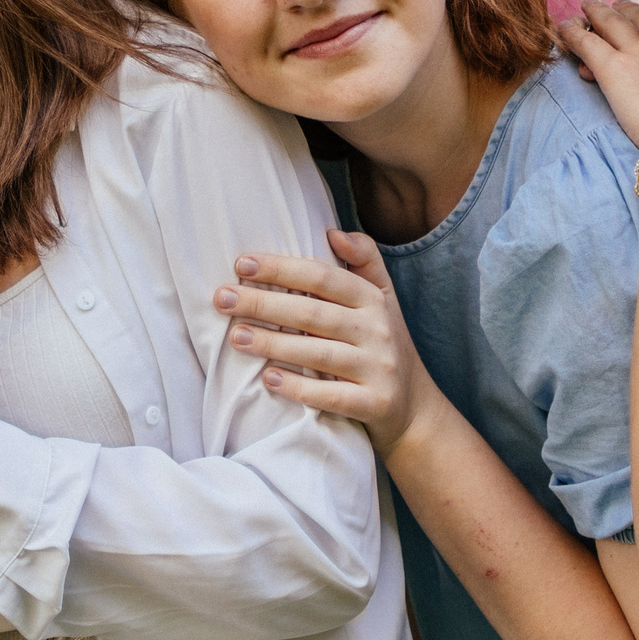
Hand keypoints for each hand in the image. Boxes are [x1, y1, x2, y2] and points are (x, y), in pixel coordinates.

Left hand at [215, 230, 435, 452]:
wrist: (416, 408)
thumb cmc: (383, 344)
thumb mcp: (383, 299)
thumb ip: (363, 260)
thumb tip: (332, 231)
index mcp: (374, 300)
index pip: (323, 278)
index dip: (282, 269)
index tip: (242, 264)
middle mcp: (378, 331)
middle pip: (314, 314)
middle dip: (264, 304)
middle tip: (222, 299)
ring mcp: (378, 369)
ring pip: (319, 354)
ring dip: (274, 344)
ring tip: (236, 336)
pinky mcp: (374, 404)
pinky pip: (332, 395)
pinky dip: (300, 388)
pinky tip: (269, 380)